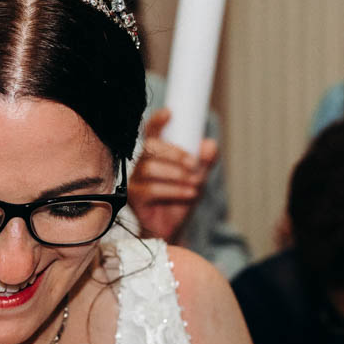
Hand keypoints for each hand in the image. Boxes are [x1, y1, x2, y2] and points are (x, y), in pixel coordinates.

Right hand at [127, 110, 217, 241]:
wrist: (173, 229)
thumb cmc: (181, 200)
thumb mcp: (198, 178)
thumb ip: (205, 161)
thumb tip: (209, 145)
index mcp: (156, 155)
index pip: (152, 132)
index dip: (158, 121)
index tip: (170, 114)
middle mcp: (142, 164)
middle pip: (150, 147)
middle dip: (174, 153)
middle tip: (194, 164)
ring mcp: (135, 180)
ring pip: (150, 167)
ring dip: (177, 174)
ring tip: (195, 184)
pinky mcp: (134, 197)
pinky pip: (151, 189)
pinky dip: (174, 190)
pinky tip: (189, 194)